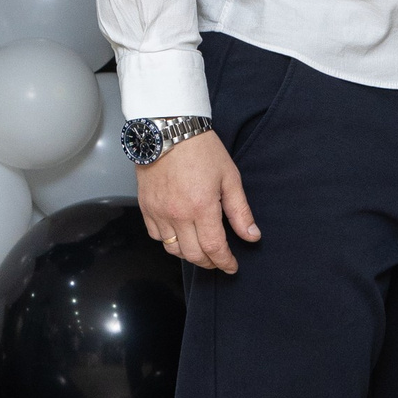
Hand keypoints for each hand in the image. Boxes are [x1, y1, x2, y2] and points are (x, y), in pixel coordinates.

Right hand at [136, 130, 260, 273]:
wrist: (169, 130)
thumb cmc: (201, 150)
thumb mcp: (230, 178)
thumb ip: (240, 211)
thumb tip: (251, 236)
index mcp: (201, 207)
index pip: (213, 248)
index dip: (224, 262)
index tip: (232, 266)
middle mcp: (177, 214)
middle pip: (192, 254)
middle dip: (209, 263)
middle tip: (219, 261)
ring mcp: (158, 212)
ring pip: (172, 249)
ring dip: (189, 255)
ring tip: (202, 250)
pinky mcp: (145, 207)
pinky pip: (156, 236)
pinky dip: (169, 242)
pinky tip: (181, 236)